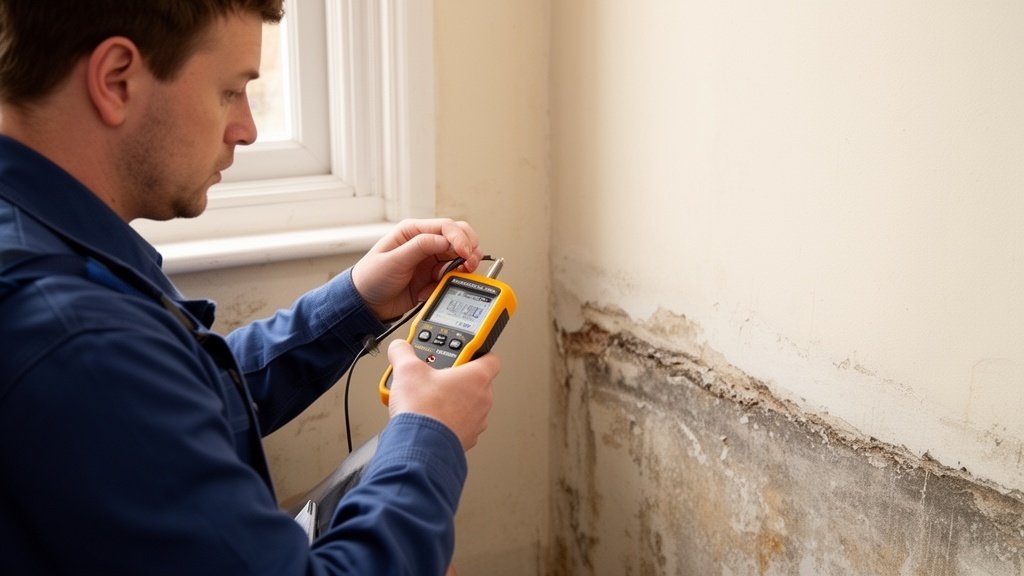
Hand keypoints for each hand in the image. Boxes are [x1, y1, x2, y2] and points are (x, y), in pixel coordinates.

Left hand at [352, 219, 482, 320]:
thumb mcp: (393, 260)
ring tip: (453, 278)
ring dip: (462, 269)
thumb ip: (419, 247)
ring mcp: (431, 261)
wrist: (366, 305)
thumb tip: (444, 240)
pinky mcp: (433, 278)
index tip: (465, 253)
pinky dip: (448, 284)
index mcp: (413, 231)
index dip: (460, 239)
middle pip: (460, 239)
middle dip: (469, 250)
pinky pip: (452, 277)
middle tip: (469, 264)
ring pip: (460, 258)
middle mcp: (425, 243)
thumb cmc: (371, 278)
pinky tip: (432, 291)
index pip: (446, 227)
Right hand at [386, 340, 498, 450]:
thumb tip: (400, 347)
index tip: (463, 353)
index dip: (477, 353)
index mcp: (477, 377)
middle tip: (435, 377)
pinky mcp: (466, 439)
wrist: (420, 446)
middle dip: (455, 379)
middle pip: (475, 382)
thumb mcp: (407, 370)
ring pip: (468, 405)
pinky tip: (429, 418)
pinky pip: (460, 424)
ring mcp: (477, 422)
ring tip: (427, 399)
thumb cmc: (423, 409)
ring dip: (452, 401)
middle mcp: (483, 399)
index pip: (490, 358)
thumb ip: (404, 352)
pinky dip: (448, 420)